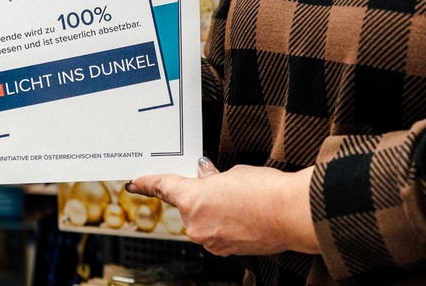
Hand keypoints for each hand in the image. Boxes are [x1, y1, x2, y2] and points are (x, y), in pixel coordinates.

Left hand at [129, 158, 317, 256]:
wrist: (291, 214)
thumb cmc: (265, 190)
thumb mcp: (235, 174)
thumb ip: (213, 178)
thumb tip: (206, 178)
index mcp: (192, 199)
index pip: (163, 188)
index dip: (146, 184)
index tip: (134, 183)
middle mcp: (195, 225)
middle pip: (189, 206)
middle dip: (203, 195)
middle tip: (226, 185)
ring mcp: (210, 241)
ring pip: (205, 221)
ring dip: (218, 210)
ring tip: (244, 200)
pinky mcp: (226, 251)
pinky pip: (219, 233)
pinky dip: (228, 223)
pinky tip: (247, 214)